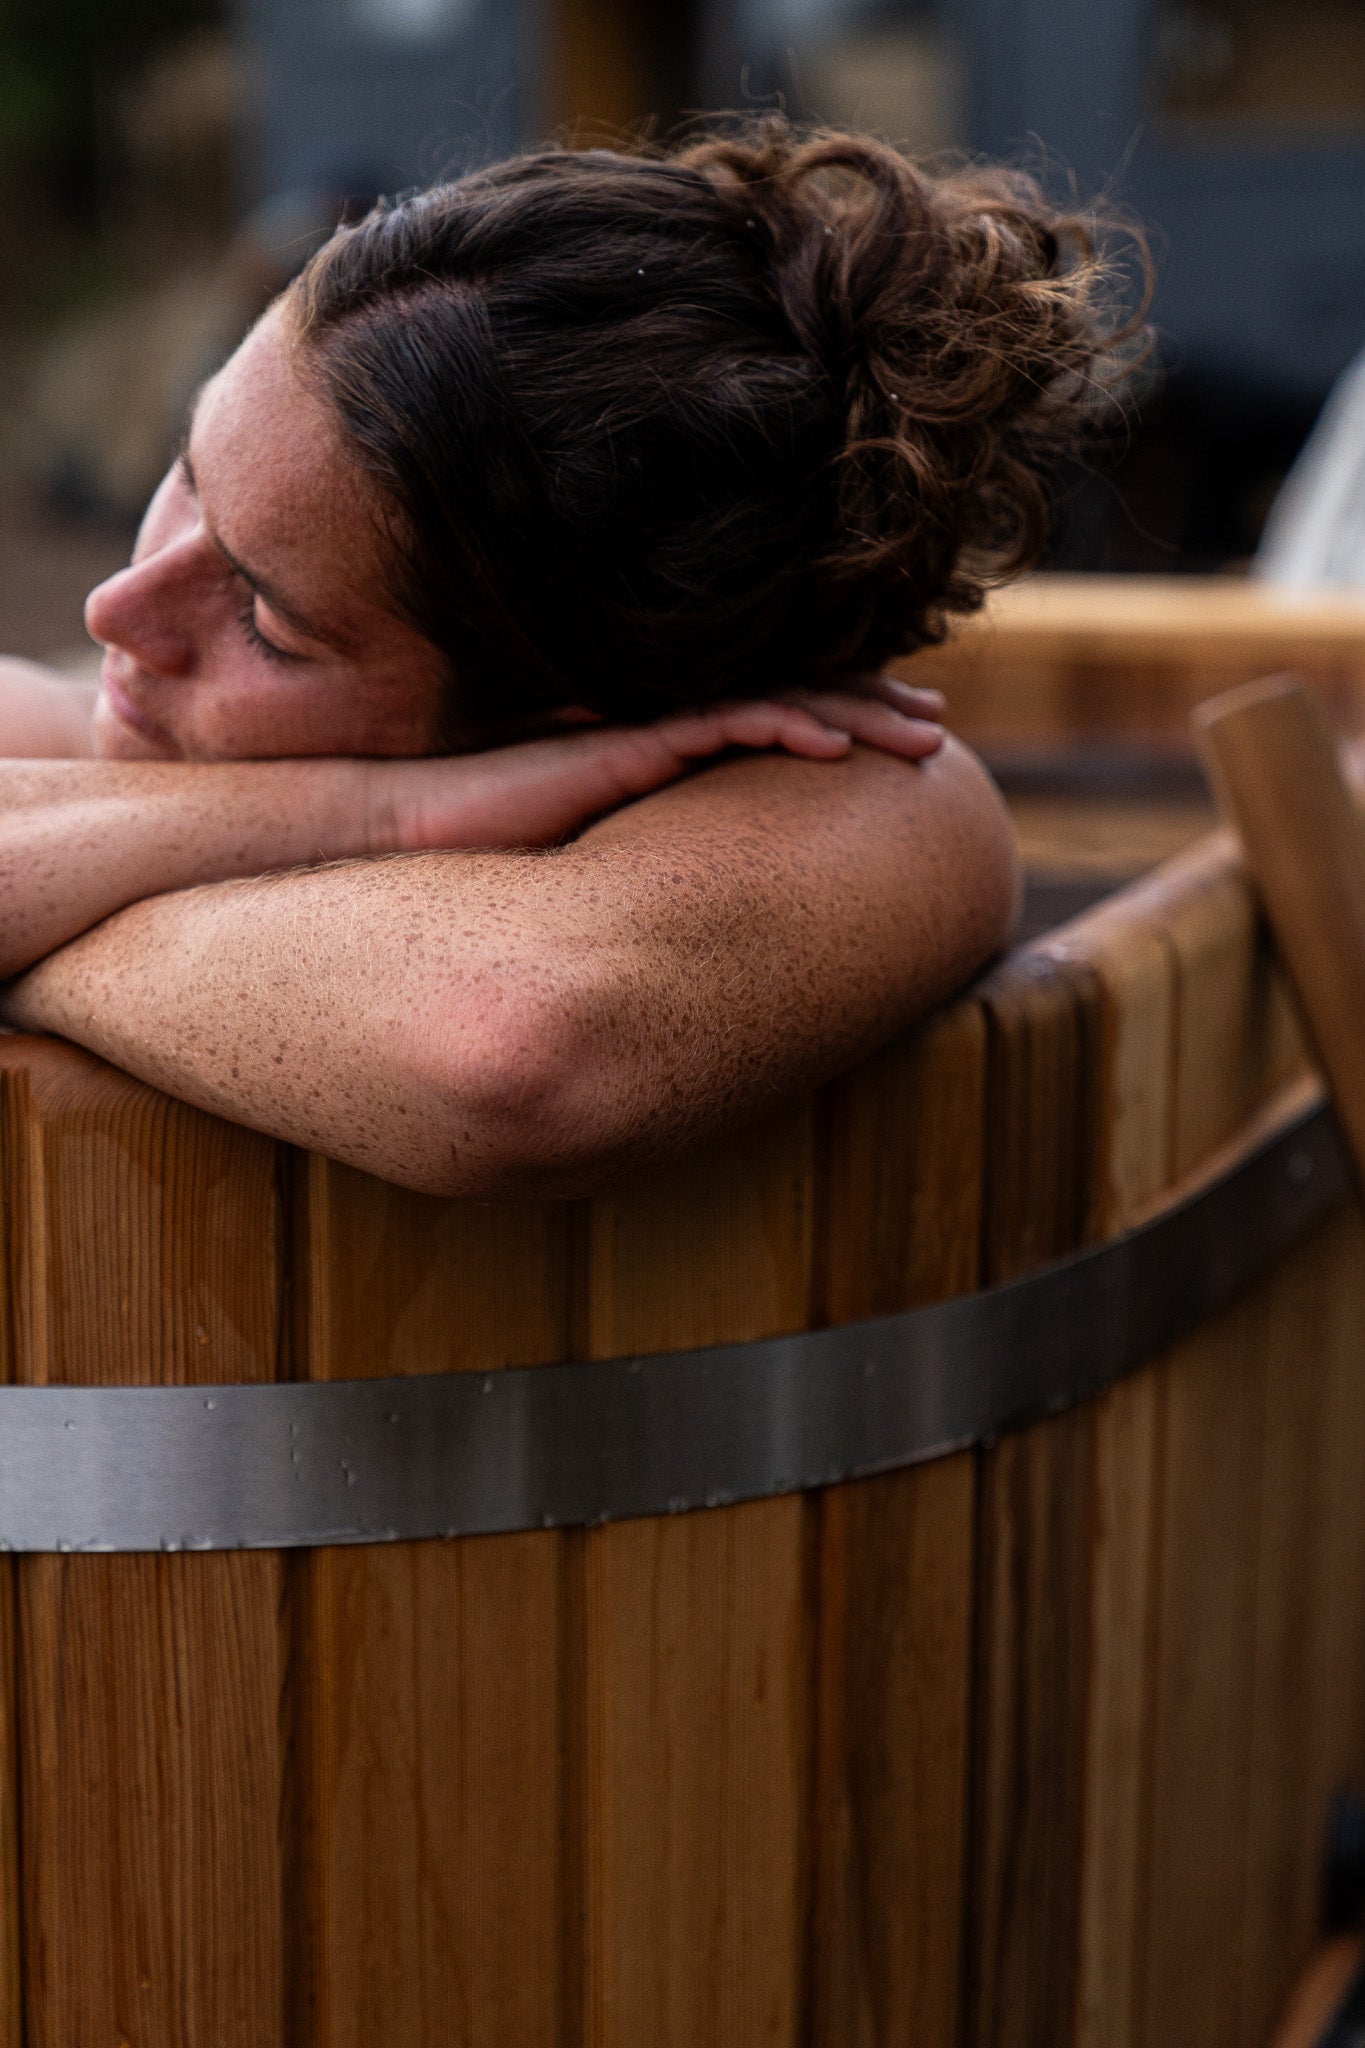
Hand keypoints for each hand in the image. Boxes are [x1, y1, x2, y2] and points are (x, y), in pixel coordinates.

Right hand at [367, 678, 945, 854]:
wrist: (412, 827)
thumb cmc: (491, 849)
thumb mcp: (598, 852)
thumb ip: (653, 851)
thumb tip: (706, 901)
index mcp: (666, 746)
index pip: (769, 716)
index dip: (841, 720)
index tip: (900, 739)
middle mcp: (665, 728)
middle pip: (789, 700)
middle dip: (872, 707)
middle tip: (936, 727)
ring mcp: (647, 729)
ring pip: (774, 704)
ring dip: (854, 716)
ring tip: (921, 735)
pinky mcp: (623, 744)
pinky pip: (718, 723)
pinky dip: (781, 728)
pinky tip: (832, 749)